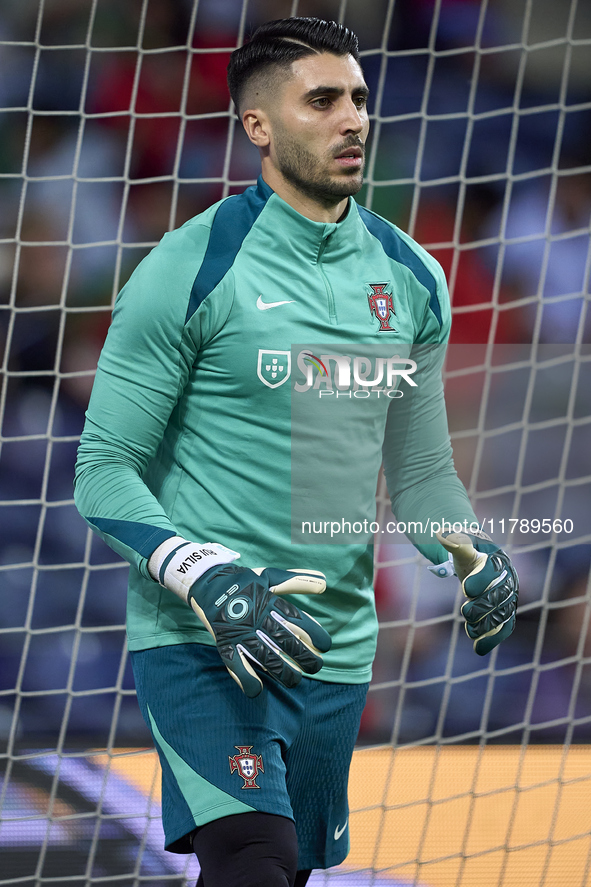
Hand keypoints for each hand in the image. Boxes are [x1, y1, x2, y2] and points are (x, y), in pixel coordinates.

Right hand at [188, 564, 330, 696]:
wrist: (207, 581)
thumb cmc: (244, 581)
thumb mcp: (270, 577)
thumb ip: (297, 581)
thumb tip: (324, 583)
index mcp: (268, 600)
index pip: (296, 619)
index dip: (313, 633)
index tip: (326, 646)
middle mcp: (256, 617)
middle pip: (284, 641)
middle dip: (304, 657)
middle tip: (316, 667)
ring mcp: (239, 631)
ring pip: (264, 656)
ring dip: (282, 672)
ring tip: (295, 681)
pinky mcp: (224, 642)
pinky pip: (234, 664)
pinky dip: (245, 679)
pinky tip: (257, 690)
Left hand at [436, 530, 517, 654]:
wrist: (480, 564)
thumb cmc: (469, 554)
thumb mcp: (461, 547)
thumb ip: (454, 543)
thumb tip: (441, 534)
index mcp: (498, 560)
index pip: (494, 570)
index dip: (481, 579)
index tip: (465, 587)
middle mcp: (508, 580)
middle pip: (499, 595)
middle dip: (483, 606)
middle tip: (465, 612)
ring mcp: (509, 598)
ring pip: (502, 614)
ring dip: (487, 625)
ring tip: (470, 632)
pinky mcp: (505, 614)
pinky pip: (503, 628)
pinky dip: (492, 639)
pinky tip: (479, 649)